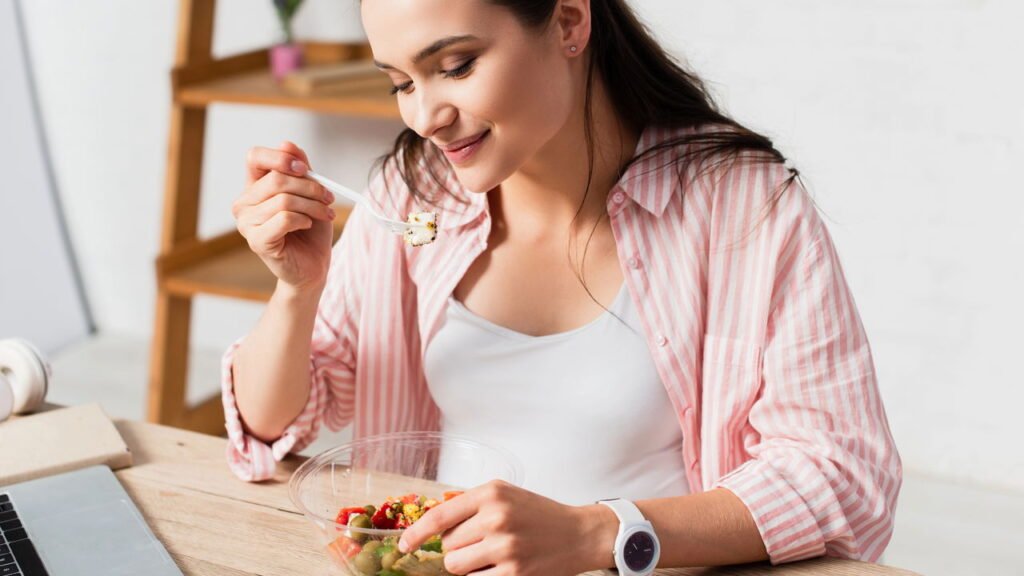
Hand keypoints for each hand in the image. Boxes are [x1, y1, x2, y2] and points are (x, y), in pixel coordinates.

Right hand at [234, 141, 335, 292]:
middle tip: (328, 198)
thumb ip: (300, 168)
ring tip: (325, 214)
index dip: (280, 158)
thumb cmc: (310, 230)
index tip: (305, 169)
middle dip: (311, 187)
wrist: (313, 266)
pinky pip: (284, 219)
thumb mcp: (310, 193)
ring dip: (313, 206)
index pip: (255, 157)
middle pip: (277, 179)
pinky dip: (304, 220)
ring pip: (284, 200)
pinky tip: (307, 226)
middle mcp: (244, 203)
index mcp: (253, 187)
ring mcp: (246, 223)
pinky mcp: (257, 241)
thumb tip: (287, 144)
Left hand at [398, 480, 606, 575]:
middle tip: (482, 543)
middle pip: (448, 545)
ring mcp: (505, 547)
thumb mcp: (504, 495)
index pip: (439, 516)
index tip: (404, 544)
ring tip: (488, 556)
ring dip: (465, 566)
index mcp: (490, 494)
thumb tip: (432, 524)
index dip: (416, 533)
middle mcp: (496, 518)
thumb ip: (469, 504)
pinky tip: (496, 568)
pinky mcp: (513, 573)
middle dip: (458, 548)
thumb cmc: (538, 514)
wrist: (579, 534)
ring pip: (456, 566)